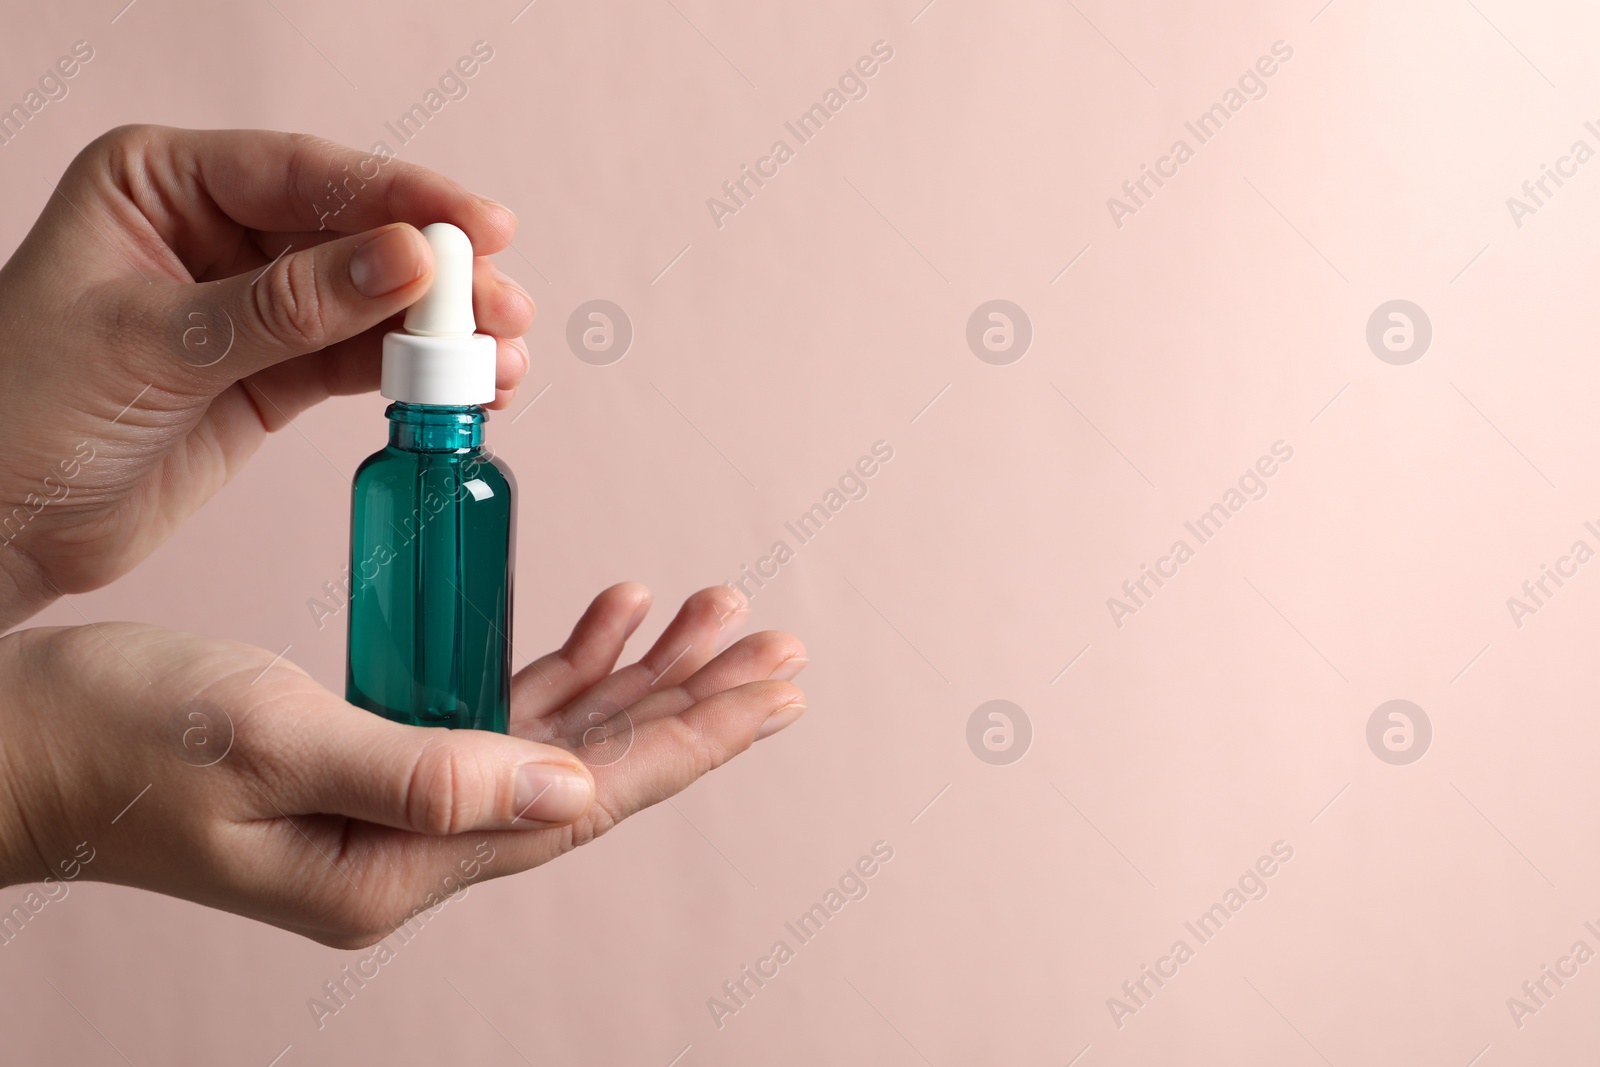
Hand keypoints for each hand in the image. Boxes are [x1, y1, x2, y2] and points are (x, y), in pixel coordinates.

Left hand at [0, 124, 535, 628]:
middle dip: (435, 273)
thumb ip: (289, 305)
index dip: (399, 195)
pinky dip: (411, 376)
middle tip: (501, 307)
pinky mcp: (271, 374)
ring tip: (501, 361)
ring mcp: (249, 305)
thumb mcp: (159, 345)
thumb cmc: (25, 413)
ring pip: (368, 303)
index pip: (302, 174)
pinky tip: (464, 389)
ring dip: (437, 332)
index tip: (479, 225)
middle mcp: (212, 232)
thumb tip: (409, 259)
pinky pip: (358, 362)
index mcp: (161, 184)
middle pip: (352, 235)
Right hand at [0, 584, 805, 945]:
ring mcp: (405, 804)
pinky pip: (501, 713)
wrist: (18, 744)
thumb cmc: (117, 734)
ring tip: (711, 611)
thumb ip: (422, 770)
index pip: (588, 798)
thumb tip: (574, 789)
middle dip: (691, 702)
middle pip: (596, 768)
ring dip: (635, 672)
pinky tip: (606, 616)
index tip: (774, 687)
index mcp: (400, 862)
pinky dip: (559, 662)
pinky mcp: (381, 757)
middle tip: (775, 643)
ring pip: (559, 736)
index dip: (690, 738)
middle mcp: (419, 847)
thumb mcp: (268, 737)